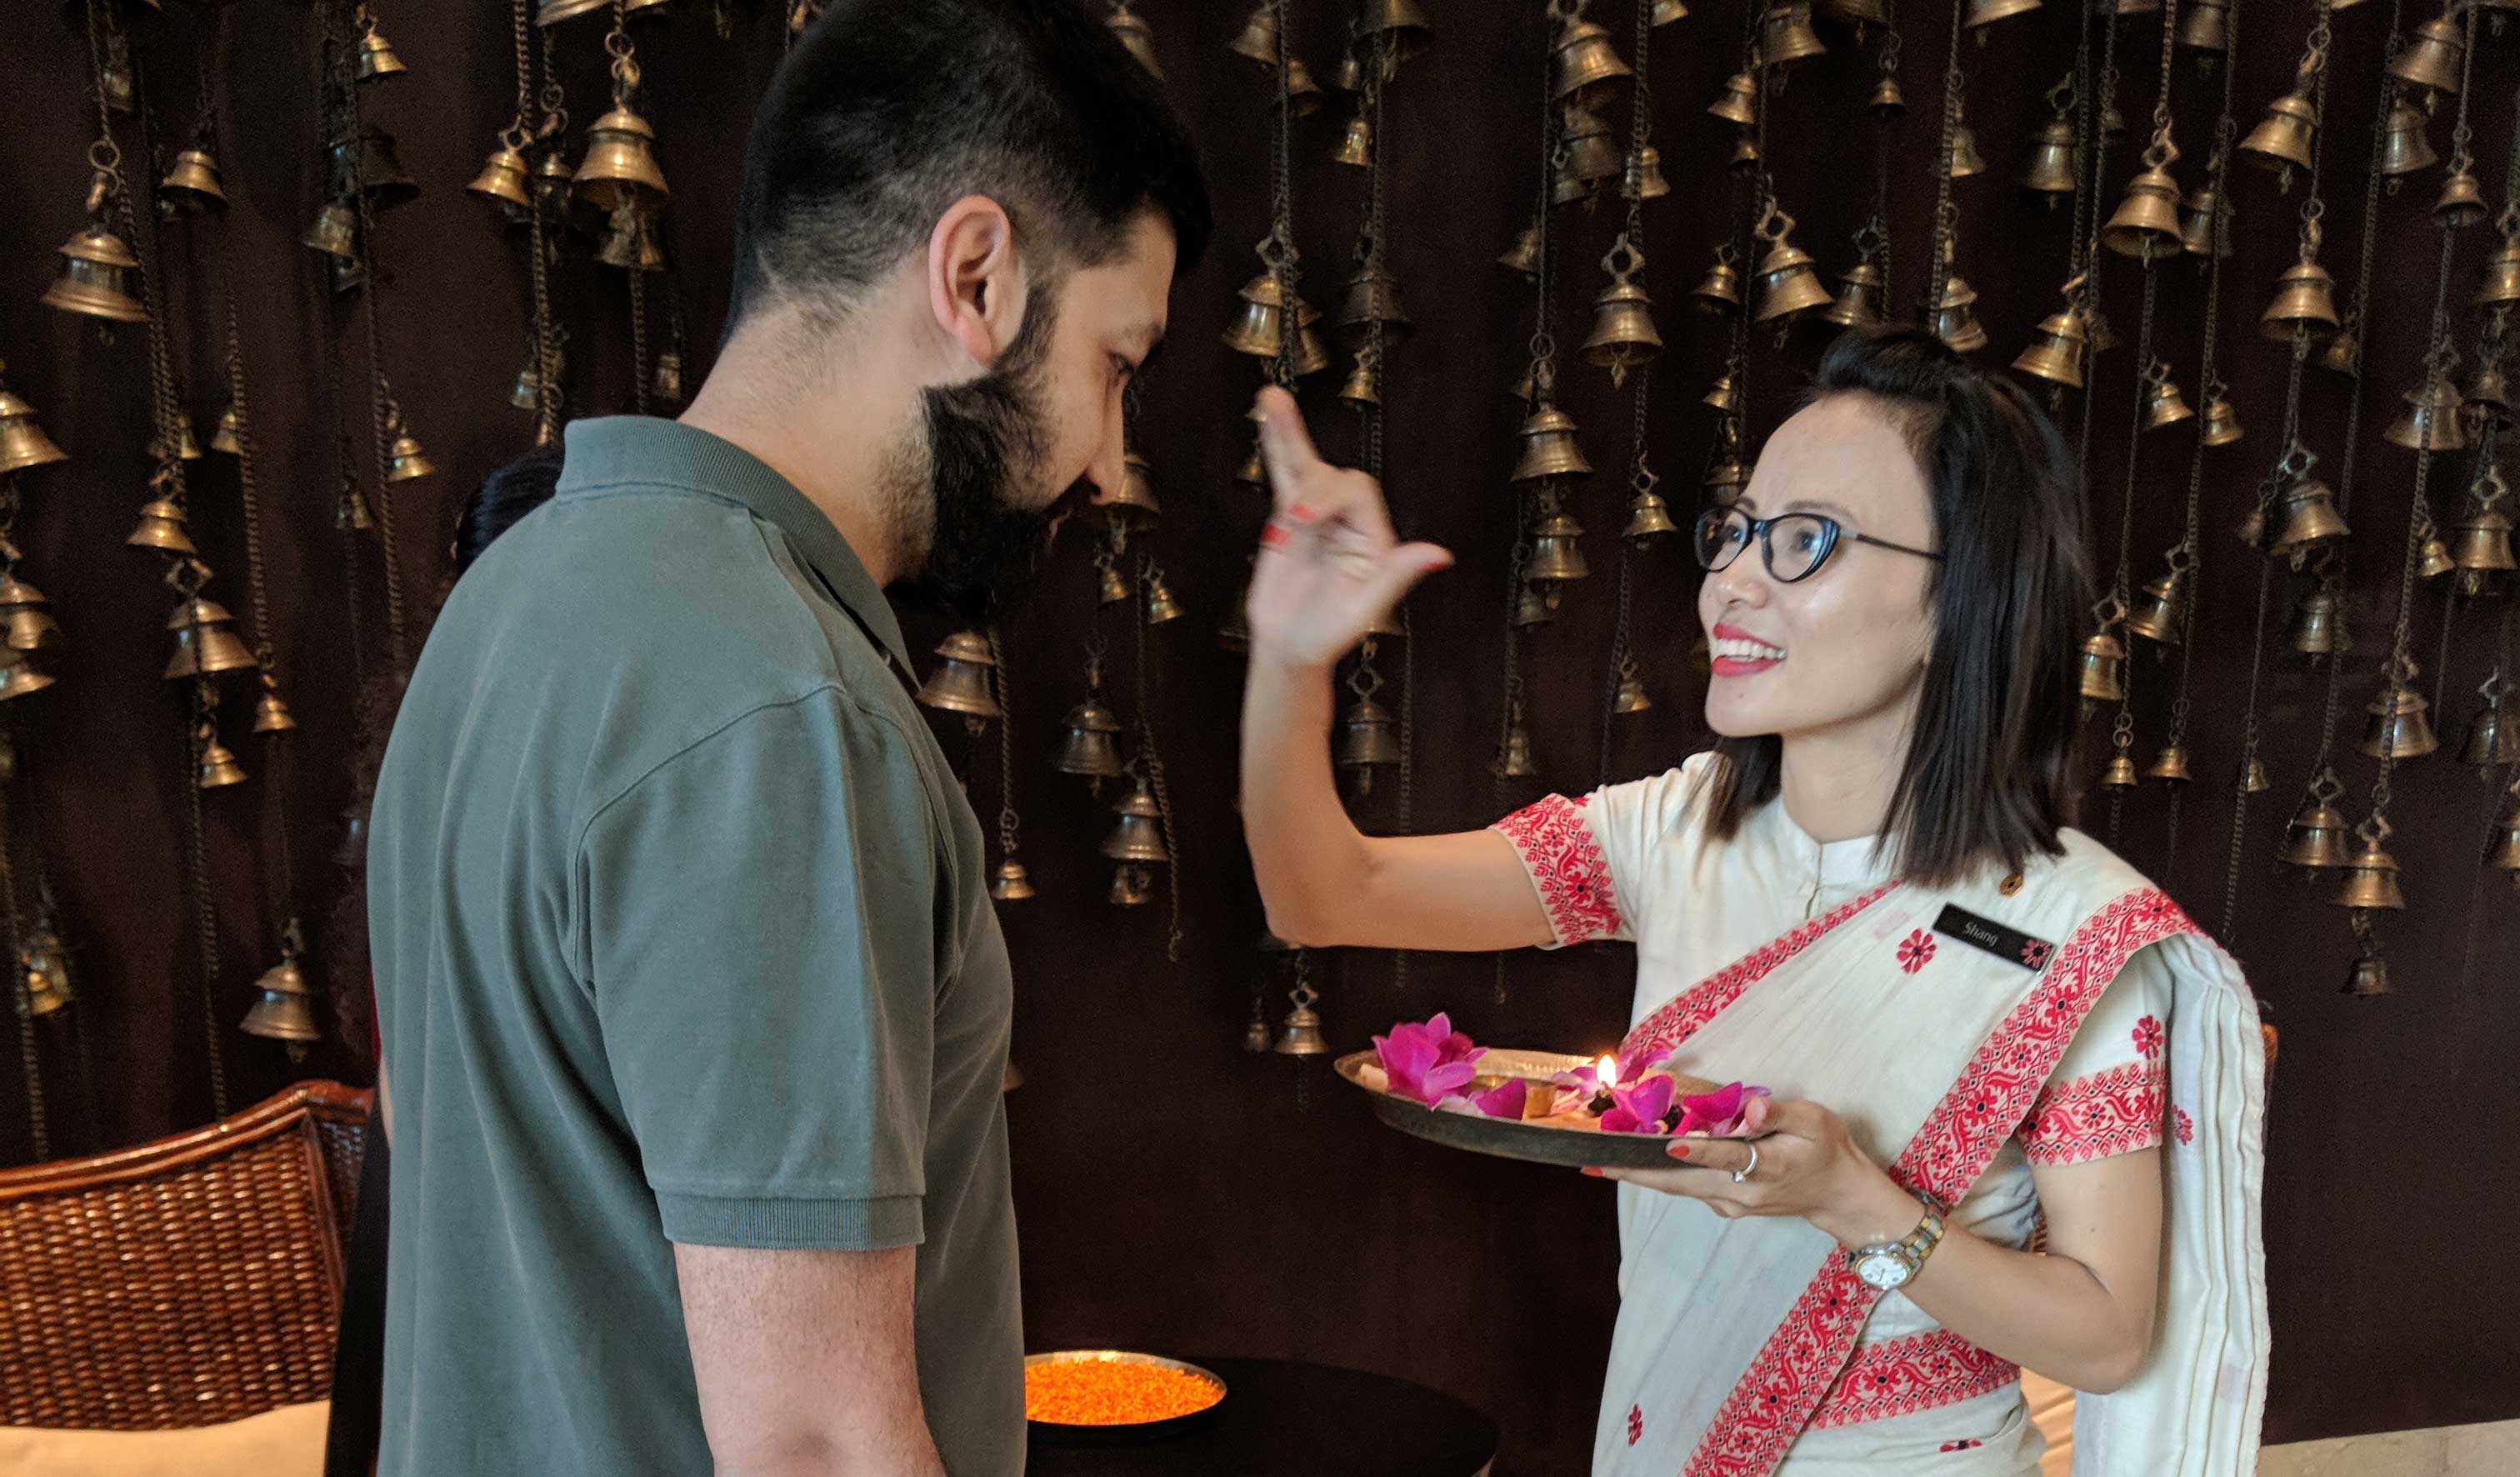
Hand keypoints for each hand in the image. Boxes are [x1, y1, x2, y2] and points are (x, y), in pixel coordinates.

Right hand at [1247, 387, 1452, 668]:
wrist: (1289, 648)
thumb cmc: (1326, 635)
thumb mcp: (1362, 611)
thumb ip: (1395, 576)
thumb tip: (1438, 554)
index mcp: (1374, 538)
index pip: (1357, 494)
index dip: (1329, 498)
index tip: (1299, 521)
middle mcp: (1350, 521)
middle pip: (1333, 478)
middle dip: (1311, 491)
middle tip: (1292, 521)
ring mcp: (1318, 517)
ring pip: (1307, 466)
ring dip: (1291, 433)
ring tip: (1272, 400)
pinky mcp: (1288, 519)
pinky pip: (1283, 475)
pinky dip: (1276, 445)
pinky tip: (1268, 413)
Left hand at [1593, 1096, 1921, 1248]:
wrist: (1839, 1194)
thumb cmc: (1827, 1149)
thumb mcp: (1815, 1121)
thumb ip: (1779, 1115)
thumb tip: (1748, 1110)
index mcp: (1767, 1168)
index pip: (1726, 1158)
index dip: (1698, 1152)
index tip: (1669, 1146)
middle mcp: (1741, 1192)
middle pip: (1681, 1182)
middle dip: (1636, 1172)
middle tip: (1593, 1163)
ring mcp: (1729, 1203)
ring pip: (1678, 1187)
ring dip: (1639, 1173)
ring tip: (1598, 1160)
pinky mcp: (1724, 1205)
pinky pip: (1686, 1186)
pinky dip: (1660, 1173)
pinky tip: (1633, 1158)